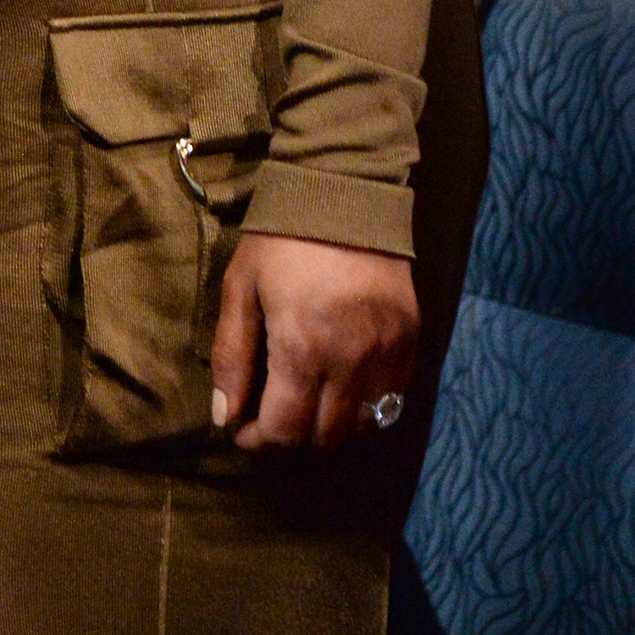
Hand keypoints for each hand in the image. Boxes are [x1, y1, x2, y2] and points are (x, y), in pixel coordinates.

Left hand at [210, 230, 417, 450]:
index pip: (284, 431)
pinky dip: (366, 409)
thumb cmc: (281, 239)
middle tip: (270, 417)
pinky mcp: (411, 344)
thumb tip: (223, 416)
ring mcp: (387, 356)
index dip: (258, 441)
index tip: (242, 429)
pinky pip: (392, 402)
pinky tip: (342, 389)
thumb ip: (232, 356)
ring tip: (306, 404)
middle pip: (324, 438)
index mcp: (302, 349)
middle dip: (290, 438)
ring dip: (329, 429)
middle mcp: (350, 362)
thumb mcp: (241, 288)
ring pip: (361, 428)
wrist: (346, 192)